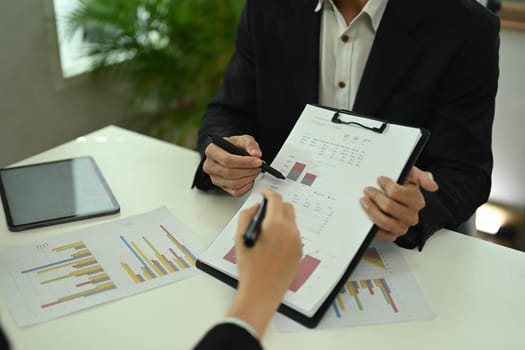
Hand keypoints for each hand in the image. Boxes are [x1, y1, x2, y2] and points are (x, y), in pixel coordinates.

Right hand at [203, 135, 262, 196]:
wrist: (230, 152)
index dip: (245, 162)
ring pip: (234, 184)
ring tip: (256, 171)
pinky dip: (247, 186)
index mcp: (212, 151)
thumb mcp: (242, 139)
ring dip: (249, 179)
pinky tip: (251, 178)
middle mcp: (210, 166)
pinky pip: (236, 192)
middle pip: (230, 173)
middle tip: (259, 167)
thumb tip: (256, 154)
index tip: (258, 161)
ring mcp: (215, 178)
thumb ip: (250, 145)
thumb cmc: (234, 146)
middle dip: (248, 171)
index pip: (227, 160)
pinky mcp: (222, 187)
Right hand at [226, 189, 302, 337]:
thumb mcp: (241, 238)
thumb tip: (256, 208)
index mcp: (275, 225)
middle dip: (277, 206)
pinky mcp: (299, 252)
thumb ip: (247, 216)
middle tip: (264, 212)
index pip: (276, 199)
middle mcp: (290, 231)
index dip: (269, 193)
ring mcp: (297, 242)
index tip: (264, 194)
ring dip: (281, 220)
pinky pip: (294, 235)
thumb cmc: (250, 268)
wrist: (261, 293)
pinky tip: (272, 244)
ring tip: (266, 232)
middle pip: (287, 208)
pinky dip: (285, 232)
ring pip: (291, 222)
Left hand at [360, 166, 438, 241]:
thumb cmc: (402, 184)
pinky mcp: (392, 235)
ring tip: (364, 200)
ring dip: (371, 209)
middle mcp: (411, 216)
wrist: (392, 194)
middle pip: (389, 206)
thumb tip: (433, 186)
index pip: (397, 193)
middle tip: (368, 189)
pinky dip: (372, 223)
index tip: (380, 179)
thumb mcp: (411, 174)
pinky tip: (367, 213)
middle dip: (376, 196)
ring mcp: (402, 227)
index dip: (386, 185)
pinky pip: (381, 233)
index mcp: (417, 201)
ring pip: (384, 221)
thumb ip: (422, 176)